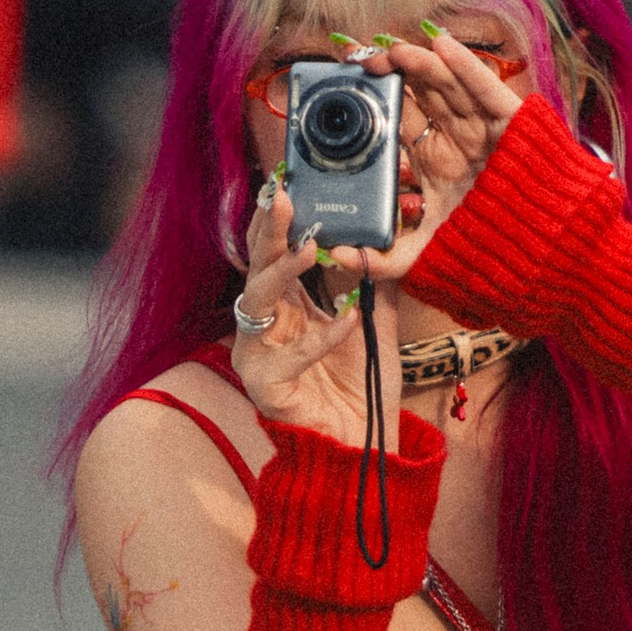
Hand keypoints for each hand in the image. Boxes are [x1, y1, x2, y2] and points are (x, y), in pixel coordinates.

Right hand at [224, 178, 396, 447]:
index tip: (286, 185)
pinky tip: (348, 319)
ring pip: (259, 304)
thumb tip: (367, 240)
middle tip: (283, 199)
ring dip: (284, 273)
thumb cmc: (361, 385)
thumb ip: (366, 283)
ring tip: (311, 248)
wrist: (364, 444)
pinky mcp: (266, 388)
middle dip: (269, 232)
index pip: (274, 255)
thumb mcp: (373, 321)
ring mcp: (259, 357)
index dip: (276, 222)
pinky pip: (290, 357)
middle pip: (258, 269)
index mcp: (286, 307)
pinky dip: (321, 338)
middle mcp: (266, 327)